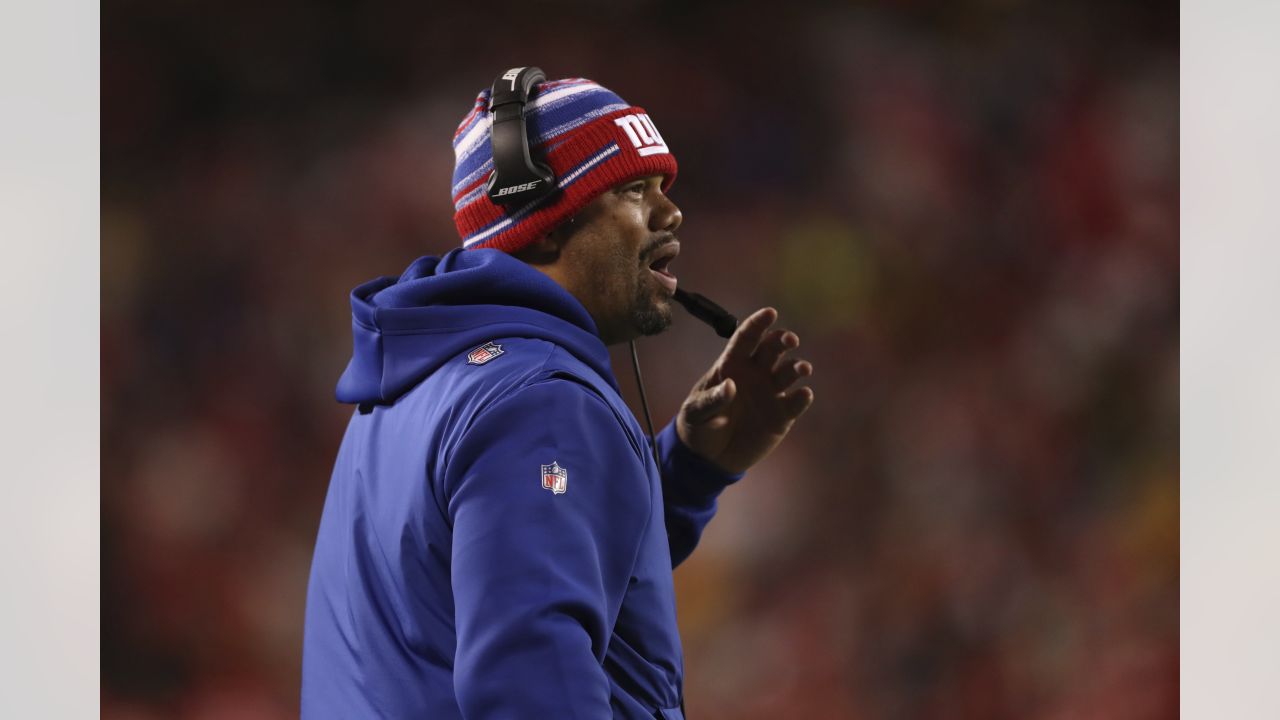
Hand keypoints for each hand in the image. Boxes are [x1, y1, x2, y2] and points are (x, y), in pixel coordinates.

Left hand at [676, 307, 814, 473]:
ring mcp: (770, 392)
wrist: (710, 457)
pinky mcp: (781, 415)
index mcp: (732, 365)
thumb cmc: (699, 427)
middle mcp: (755, 373)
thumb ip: (712, 399)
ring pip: (789, 371)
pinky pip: (795, 402)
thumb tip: (731, 385)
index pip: (746, 338)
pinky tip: (803, 395)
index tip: (770, 312)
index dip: (758, 323)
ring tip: (801, 369)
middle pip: (773, 348)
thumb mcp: (696, 413)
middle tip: (789, 340)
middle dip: (783, 340)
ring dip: (798, 367)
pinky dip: (802, 398)